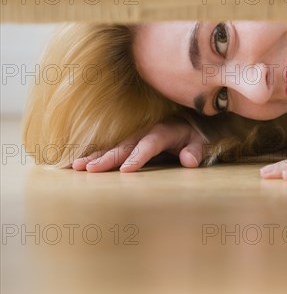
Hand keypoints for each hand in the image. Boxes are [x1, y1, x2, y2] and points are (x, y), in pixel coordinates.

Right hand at [71, 120, 207, 171]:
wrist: (191, 122)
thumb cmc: (196, 135)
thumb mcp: (202, 142)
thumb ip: (196, 151)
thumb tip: (189, 161)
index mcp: (163, 132)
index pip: (148, 146)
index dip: (137, 157)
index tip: (125, 170)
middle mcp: (145, 132)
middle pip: (125, 147)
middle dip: (107, 158)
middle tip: (90, 169)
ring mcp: (136, 136)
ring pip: (114, 147)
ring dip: (96, 156)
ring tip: (77, 167)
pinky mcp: (131, 142)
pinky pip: (113, 149)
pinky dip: (97, 156)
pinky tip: (81, 164)